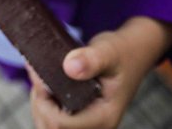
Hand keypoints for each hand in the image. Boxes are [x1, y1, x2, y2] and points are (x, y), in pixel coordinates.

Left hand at [27, 17, 171, 128]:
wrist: (133, 54)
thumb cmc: (122, 52)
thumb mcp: (108, 51)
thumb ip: (91, 59)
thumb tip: (70, 67)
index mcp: (104, 117)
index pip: (62, 124)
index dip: (44, 103)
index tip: (39, 76)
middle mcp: (97, 127)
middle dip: (39, 104)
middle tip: (38, 75)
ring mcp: (89, 125)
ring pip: (50, 127)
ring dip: (40, 105)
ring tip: (41, 78)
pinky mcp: (82, 118)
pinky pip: (55, 121)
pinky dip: (45, 105)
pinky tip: (44, 85)